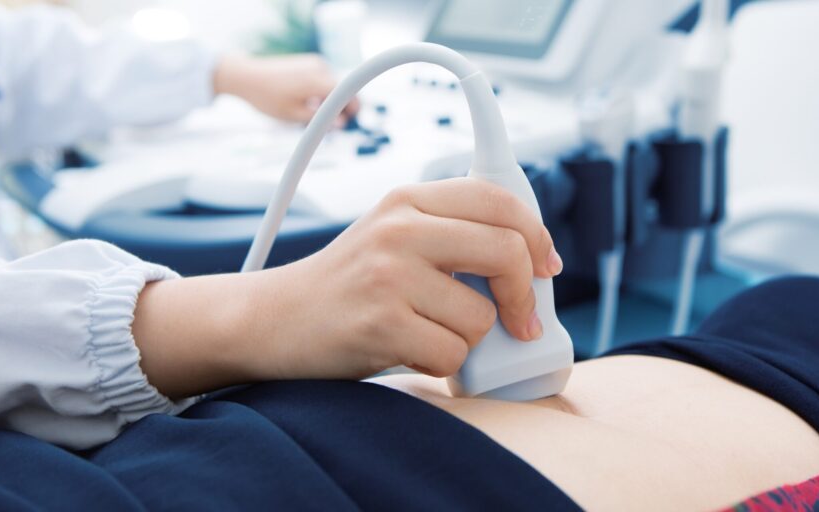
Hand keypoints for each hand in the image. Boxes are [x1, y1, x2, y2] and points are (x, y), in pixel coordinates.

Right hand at [132, 179, 562, 397]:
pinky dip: (443, 365)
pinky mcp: (381, 324)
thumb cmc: (348, 286)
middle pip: (507, 251)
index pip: (497, 199)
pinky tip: (409, 351)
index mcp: (408, 199)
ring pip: (482, 316)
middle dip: (525, 295)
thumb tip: (535, 264)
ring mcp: (389, 276)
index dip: (536, 235)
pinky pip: (453, 354)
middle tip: (521, 322)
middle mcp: (400, 228)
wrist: (271, 320)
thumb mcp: (393, 237)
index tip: (547, 266)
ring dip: (466, 339)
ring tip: (426, 333)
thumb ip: (452, 235)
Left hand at [212, 53, 359, 122]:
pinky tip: (304, 101)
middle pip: (341, 90)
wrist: (246, 76)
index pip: (348, 93)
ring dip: (328, 100)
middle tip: (328, 124)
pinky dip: (320, 91)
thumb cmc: (267, 97)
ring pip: (332, 85)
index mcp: (317, 81)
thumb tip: (341, 123)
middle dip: (339, 107)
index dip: (354, 108)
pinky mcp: (309, 62)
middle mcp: (320, 67)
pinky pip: (323, 79)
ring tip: (309, 112)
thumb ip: (320, 120)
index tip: (351, 120)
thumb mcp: (293, 115)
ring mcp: (314, 62)